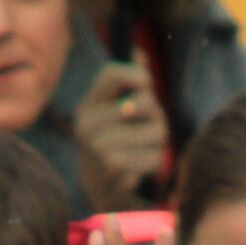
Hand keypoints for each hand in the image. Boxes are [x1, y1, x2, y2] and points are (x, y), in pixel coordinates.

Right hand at [76, 61, 168, 209]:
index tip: (147, 87)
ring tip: (143, 151)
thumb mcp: (116, 111)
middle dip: (156, 116)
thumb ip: (130, 83)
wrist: (99, 192)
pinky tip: (140, 169)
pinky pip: (155, 157)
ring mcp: (98, 148)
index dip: (137, 75)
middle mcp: (87, 124)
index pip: (112, 73)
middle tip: (148, 129)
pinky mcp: (113, 170)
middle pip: (145, 103)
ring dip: (158, 144)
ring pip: (157, 131)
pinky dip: (154, 163)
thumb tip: (140, 52)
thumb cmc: (114, 144)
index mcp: (88, 105)